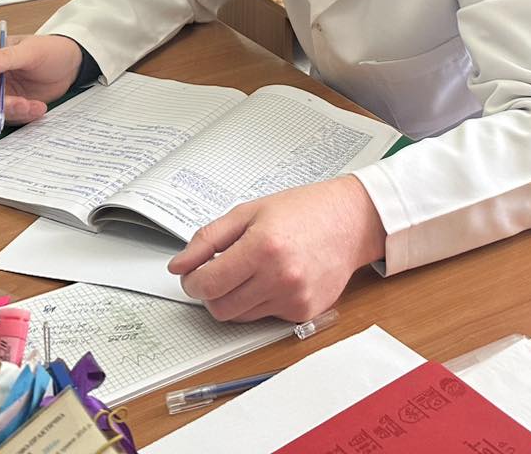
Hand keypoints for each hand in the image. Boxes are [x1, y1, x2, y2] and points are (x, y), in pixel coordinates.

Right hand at [0, 33, 82, 124]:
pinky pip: (5, 117)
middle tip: (24, 104)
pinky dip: (22, 117)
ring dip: (13, 113)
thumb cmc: (51, 51)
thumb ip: (5, 57)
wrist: (70, 66)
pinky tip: (38, 107)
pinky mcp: (8, 104)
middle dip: (1, 105)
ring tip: (36, 105)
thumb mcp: (31, 51)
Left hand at [167, 177, 386, 322]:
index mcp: (262, 247)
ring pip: (241, 317)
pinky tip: (275, 278)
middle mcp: (279, 277)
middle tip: (219, 273)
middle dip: (210, 293)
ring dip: (235, 299)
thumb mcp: (249, 212)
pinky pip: (266, 318)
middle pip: (220, 309)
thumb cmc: (303, 211)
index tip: (193, 274)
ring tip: (250, 271)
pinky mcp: (305, 313)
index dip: (192, 282)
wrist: (351, 221)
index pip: (208, 284)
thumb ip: (208, 239)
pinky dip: (261, 302)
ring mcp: (294, 299)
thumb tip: (179, 266)